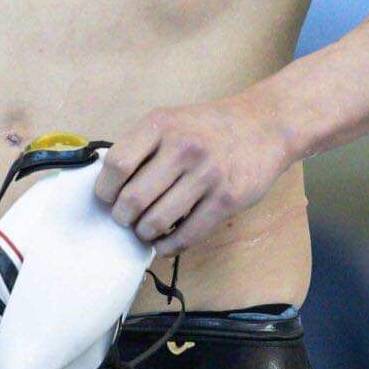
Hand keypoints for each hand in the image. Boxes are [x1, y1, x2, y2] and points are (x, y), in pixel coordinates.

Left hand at [92, 94, 294, 256]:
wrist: (262, 126)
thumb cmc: (206, 128)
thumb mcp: (169, 122)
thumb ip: (141, 147)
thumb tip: (109, 186)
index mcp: (160, 125)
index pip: (117, 165)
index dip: (106, 189)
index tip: (107, 198)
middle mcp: (182, 148)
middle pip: (134, 198)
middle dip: (123, 217)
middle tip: (125, 220)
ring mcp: (207, 174)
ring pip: (158, 221)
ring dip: (144, 233)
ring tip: (145, 230)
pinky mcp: (227, 199)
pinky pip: (188, 235)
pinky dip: (168, 246)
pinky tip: (164, 243)